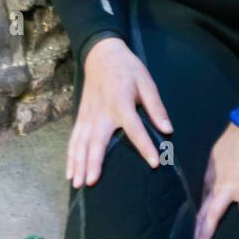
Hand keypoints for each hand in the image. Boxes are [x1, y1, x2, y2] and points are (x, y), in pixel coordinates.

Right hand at [67, 37, 173, 188]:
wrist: (102, 54)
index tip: (154, 163)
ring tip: (77, 184)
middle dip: (93, 162)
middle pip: (96, 140)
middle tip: (91, 182)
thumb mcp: (147, 82)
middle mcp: (102, 112)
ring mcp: (88, 115)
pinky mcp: (81, 116)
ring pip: (81, 142)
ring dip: (78, 163)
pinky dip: (70, 156)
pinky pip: (74, 139)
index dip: (145, 145)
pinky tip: (70, 173)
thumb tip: (167, 129)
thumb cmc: (128, 69)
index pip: (134, 128)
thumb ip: (155, 107)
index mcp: (121, 102)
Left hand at [191, 97, 238, 238]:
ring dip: (204, 234)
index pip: (198, 204)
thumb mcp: (219, 154)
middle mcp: (215, 184)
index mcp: (210, 177)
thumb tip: (213, 183)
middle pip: (201, 213)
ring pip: (213, 213)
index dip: (192, 221)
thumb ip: (216, 171)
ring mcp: (229, 185)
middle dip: (192, 234)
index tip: (184, 237)